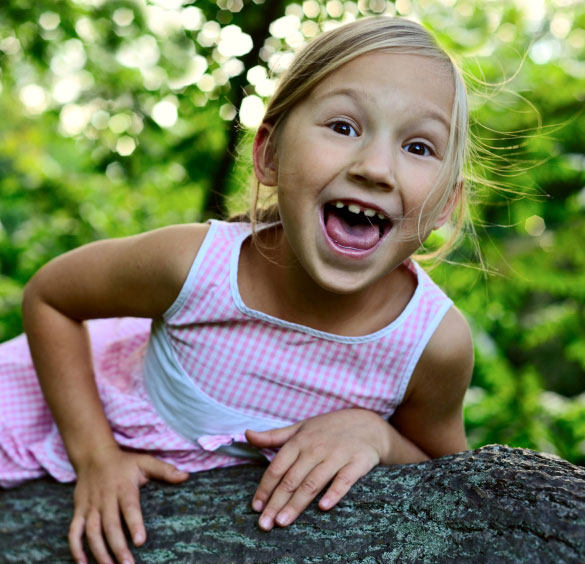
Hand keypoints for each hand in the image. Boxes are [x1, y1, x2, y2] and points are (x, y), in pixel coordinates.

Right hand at [69, 446, 188, 563]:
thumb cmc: (124, 462)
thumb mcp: (145, 461)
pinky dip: (76, 547)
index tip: (140, 541)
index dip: (134, 524)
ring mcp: (91, 506)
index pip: (129, 507)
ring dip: (99, 551)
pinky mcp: (79, 511)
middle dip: (118, 546)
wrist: (93, 455)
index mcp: (124, 487)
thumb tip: (186, 476)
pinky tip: (82, 563)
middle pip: (110, 525)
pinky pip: (74, 531)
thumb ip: (165, 470)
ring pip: (92, 531)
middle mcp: (106, 498)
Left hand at [245, 409, 390, 530]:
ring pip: (313, 483)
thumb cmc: (329, 428)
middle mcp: (316, 448)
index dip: (265, 488)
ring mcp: (336, 455)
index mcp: (300, 441)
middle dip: (276, 503)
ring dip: (297, 504)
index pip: (278, 467)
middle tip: (265, 524)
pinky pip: (344, 480)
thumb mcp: (301, 428)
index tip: (256, 507)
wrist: (368, 424)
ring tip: (283, 522)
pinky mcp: (356, 463)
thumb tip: (247, 434)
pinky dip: (334, 493)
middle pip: (292, 479)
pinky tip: (323, 507)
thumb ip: (273, 436)